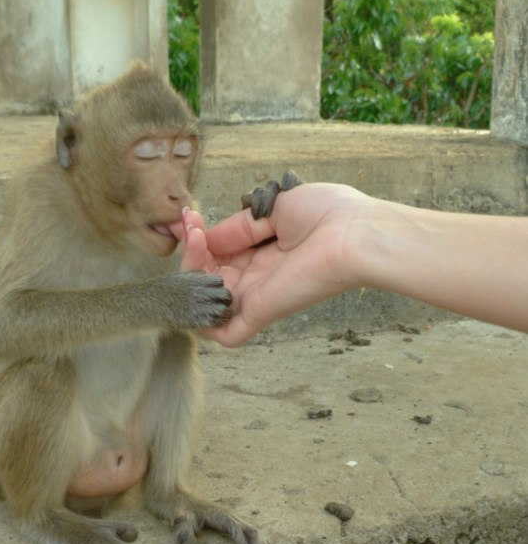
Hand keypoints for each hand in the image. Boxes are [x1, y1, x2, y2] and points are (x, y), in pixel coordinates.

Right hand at [178, 184, 372, 345]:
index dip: (201, 238)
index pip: (220, 254)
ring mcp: (258, 297)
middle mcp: (259, 277)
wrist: (354, 233)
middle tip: (192, 228)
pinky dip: (202, 318)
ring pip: (208, 301)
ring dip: (191, 272)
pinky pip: (225, 334)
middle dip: (192, 251)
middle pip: (209, 276)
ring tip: (196, 243)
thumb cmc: (328, 213)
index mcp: (265, 253)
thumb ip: (239, 226)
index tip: (190, 217)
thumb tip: (208, 238)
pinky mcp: (261, 312)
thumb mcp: (274, 208)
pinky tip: (200, 274)